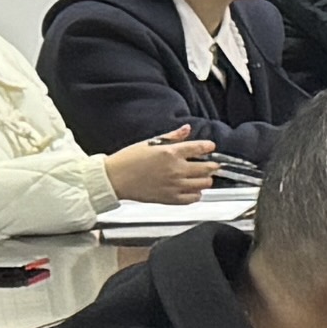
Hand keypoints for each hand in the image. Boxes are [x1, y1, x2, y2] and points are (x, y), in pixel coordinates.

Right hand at [104, 130, 218, 203]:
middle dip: (212, 165)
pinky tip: (192, 190)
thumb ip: (172, 137)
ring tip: (202, 177)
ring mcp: (175, 185)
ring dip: (205, 180)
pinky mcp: (170, 198)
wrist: (114, 179)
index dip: (208, 147)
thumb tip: (186, 128)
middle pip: (207, 168)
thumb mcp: (150, 143)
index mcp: (170, 153)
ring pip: (204, 184)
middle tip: (211, 165)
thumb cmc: (128, 160)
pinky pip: (193, 198)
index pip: (199, 148)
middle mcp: (176, 169)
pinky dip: (196, 194)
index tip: (210, 147)